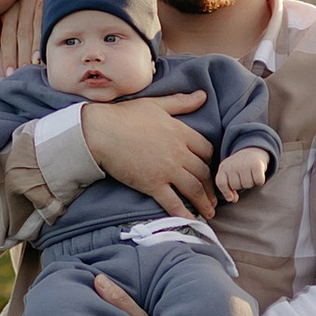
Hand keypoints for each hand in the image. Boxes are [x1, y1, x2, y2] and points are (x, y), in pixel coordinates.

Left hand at [0, 0, 46, 77]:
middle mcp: (21, 0)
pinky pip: (48, 22)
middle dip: (20, 55)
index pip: (7, 34)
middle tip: (20, 73)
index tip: (8, 73)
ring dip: (34, 49)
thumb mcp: (9, 17)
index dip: (7, 54)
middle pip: (20, 32)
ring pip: (34, 28)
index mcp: (8, 7)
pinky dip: (46, 38)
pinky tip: (46, 52)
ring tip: (33, 66)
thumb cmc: (26, 9)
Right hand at [81, 90, 214, 217]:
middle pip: (203, 172)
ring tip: (209, 212)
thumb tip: (203, 95)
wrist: (101, 132)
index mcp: (181, 132)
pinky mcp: (152, 184)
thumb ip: (181, 102)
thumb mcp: (157, 104)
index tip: (210, 169)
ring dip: (204, 202)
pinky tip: (191, 221)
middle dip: (211, 187)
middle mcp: (178, 153)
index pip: (206, 150)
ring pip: (193, 189)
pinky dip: (184, 213)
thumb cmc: (125, 115)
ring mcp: (166, 170)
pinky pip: (173, 202)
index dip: (211, 161)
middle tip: (214, 198)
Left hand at [215, 146, 272, 201]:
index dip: (226, 192)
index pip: (221, 183)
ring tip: (250, 174)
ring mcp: (244, 164)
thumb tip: (232, 200)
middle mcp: (233, 164)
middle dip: (241, 185)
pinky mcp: (257, 164)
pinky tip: (257, 174)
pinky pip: (258, 182)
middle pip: (236, 186)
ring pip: (247, 185)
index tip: (232, 197)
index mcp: (223, 167)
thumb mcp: (229, 175)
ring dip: (250, 183)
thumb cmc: (238, 168)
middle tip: (243, 177)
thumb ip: (227, 188)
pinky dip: (259, 181)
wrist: (251, 151)